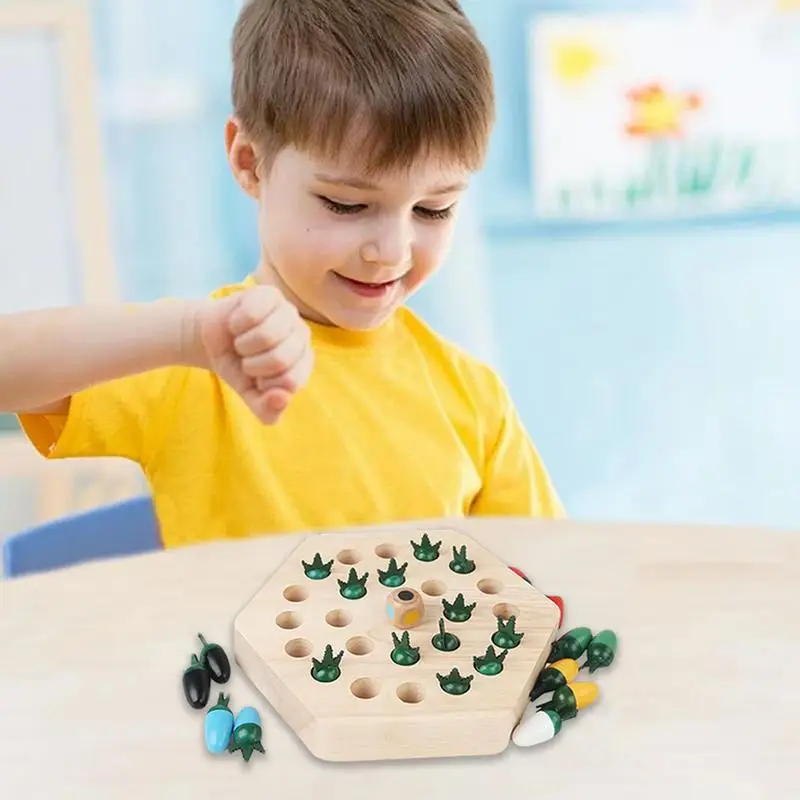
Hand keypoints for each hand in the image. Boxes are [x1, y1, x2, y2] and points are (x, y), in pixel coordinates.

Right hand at [198, 286, 312, 423]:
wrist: (212, 341)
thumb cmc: (238, 368)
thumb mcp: (251, 397)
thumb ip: (268, 410)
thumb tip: (282, 398)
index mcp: (304, 363)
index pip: (290, 382)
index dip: (264, 384)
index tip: (257, 378)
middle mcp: (302, 336)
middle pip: (280, 358)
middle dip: (252, 364)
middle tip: (247, 358)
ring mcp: (288, 312)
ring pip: (267, 335)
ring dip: (244, 344)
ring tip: (242, 341)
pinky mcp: (270, 294)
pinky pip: (252, 314)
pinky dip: (237, 324)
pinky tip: (238, 323)